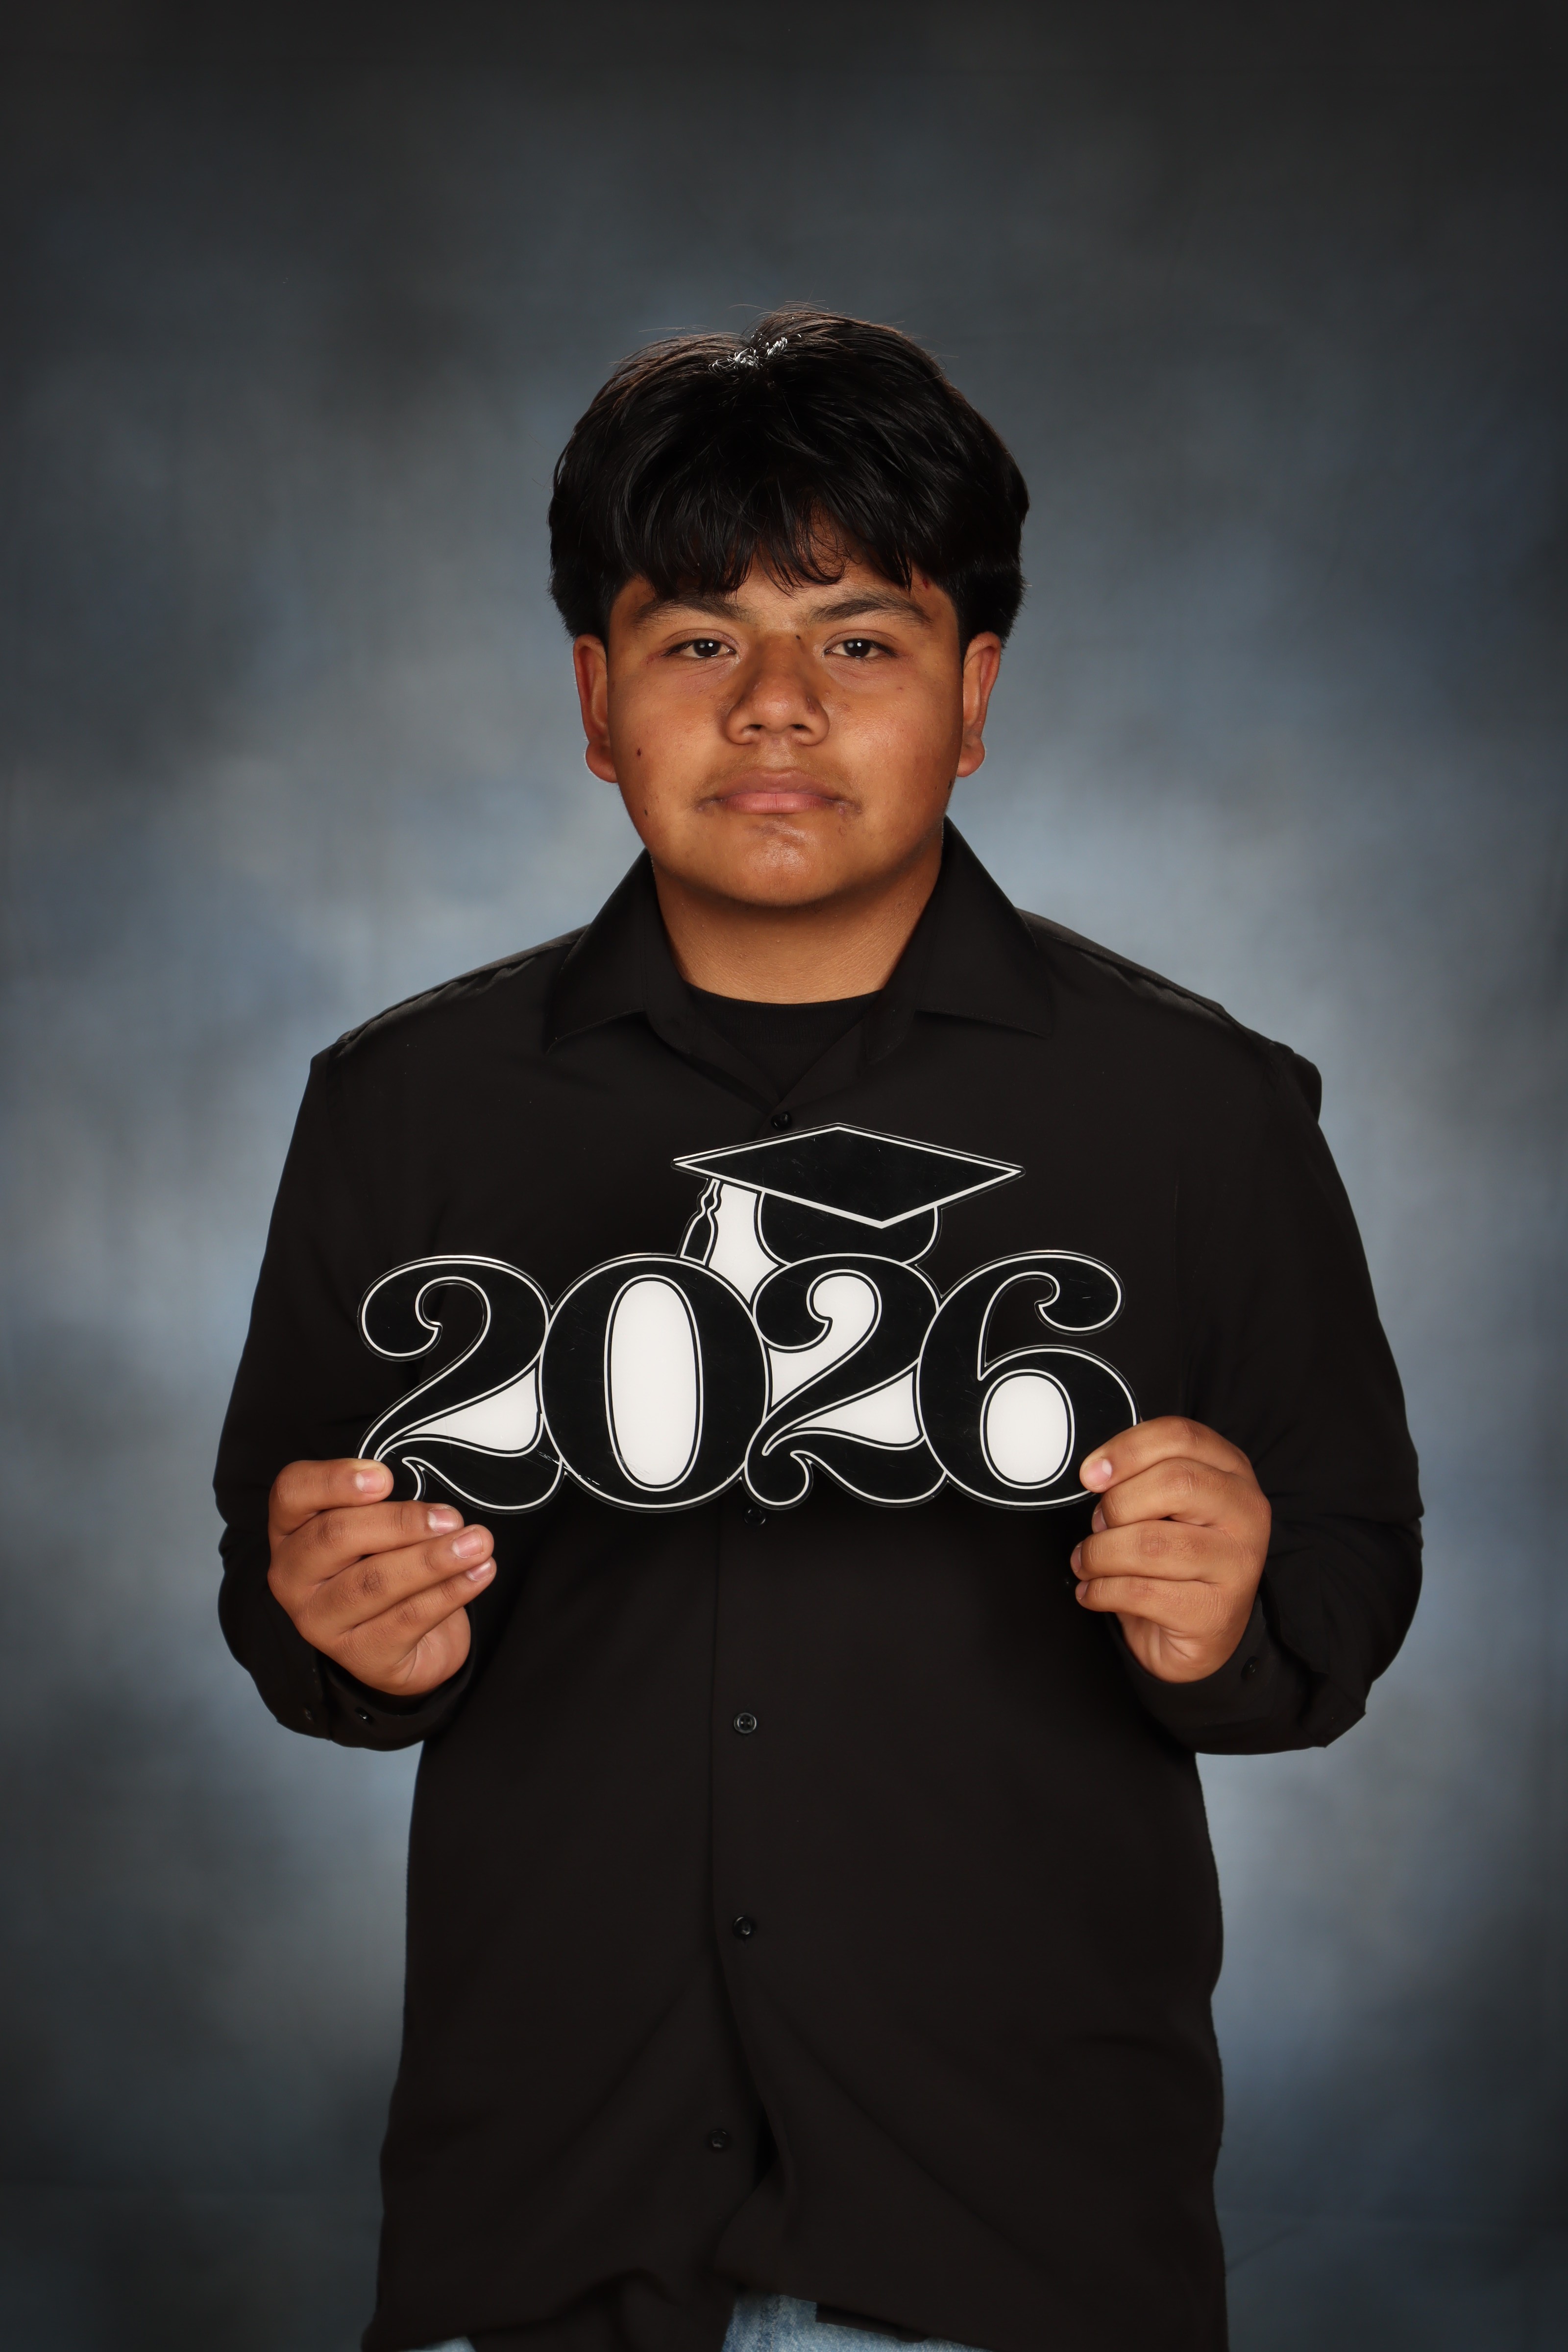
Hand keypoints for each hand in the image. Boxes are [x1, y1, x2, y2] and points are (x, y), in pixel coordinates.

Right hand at [266, 1457, 494, 1696]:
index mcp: (291, 1529)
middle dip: (400, 1523)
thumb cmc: (385, 1564)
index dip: (335, 1481)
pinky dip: (450, 1592)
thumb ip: (384, 1507)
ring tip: (477, 1543)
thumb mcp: (378, 1527)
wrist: (404, 1643)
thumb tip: (430, 1508)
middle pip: (335, 1536)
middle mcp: (292, 1576)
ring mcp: (320, 1621)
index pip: (293, 1492)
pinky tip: (480, 1573)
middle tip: (451, 1517)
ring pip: (374, 1581)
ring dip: (433, 1559)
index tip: (385, 1479)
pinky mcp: (360, 1655)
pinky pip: (407, 1619)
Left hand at [1070, 1418, 1269, 1683]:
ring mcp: (1236, 1564)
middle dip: (1116, 1505)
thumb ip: (1144, 1476)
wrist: (1202, 1633)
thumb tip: (1096, 1473)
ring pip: (1150, 1542)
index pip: (1180, 1436)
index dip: (1126, 1449)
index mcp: (1232, 1472)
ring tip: (1088, 1561)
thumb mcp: (1168, 1505)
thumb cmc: (1177, 1559)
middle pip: (1173, 1483)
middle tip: (1098, 1525)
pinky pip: (1141, 1591)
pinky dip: (1102, 1591)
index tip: (1090, 1473)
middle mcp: (1245, 1513)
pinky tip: (1095, 1591)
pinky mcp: (1214, 1611)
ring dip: (1100, 1553)